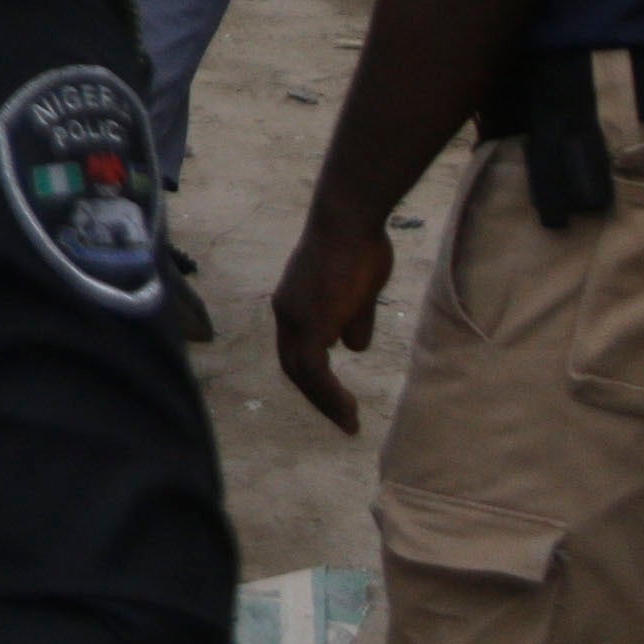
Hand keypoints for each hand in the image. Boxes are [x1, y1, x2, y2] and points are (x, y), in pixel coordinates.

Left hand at [271, 205, 394, 433]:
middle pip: (294, 367)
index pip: (296, 351)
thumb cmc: (357, 248)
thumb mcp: (357, 292)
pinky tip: (347, 409)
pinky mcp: (311, 322)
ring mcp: (295, 318)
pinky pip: (315, 370)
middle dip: (318, 397)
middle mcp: (285, 314)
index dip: (314, 378)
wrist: (348, 221)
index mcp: (292, 305)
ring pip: (303, 374)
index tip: (336, 398)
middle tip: (343, 420)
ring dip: (326, 402)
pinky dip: (328, 394)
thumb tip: (353, 347)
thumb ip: (353, 319)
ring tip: (349, 422)